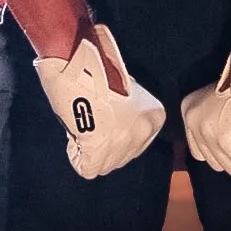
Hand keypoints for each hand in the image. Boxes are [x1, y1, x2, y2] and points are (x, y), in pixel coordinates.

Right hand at [33, 24, 165, 178]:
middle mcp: (143, 133)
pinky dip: (77, 153)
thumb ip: (130, 111)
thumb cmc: (99, 68)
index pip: (138, 142)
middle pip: (122, 156)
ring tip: (82, 122)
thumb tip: (118, 126)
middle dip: (105, 144)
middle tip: (91, 120)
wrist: (78, 62)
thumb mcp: (126, 89)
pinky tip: (75, 131)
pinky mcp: (98, 154)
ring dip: (91, 148)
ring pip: (105, 165)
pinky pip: (87, 168)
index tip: (106, 117)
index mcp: (155, 117)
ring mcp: (122, 146)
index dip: (117, 132)